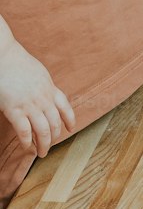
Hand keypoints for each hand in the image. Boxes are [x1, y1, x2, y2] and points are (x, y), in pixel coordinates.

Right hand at [0, 36, 74, 157]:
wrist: (4, 55)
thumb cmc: (17, 62)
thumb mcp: (39, 74)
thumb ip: (45, 87)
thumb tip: (47, 95)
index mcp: (50, 90)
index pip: (66, 108)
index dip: (69, 120)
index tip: (70, 129)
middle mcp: (44, 99)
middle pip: (55, 124)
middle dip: (54, 138)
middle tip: (49, 147)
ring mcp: (30, 105)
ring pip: (43, 131)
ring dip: (43, 145)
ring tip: (41, 152)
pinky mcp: (15, 109)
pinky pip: (24, 131)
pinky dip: (26, 141)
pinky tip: (26, 146)